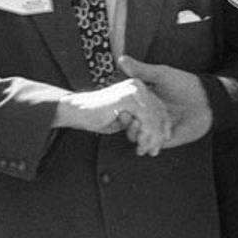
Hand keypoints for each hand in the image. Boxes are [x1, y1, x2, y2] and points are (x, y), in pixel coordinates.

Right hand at [54, 78, 171, 155]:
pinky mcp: (128, 98)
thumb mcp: (122, 118)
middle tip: (155, 151)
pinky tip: (140, 144)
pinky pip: (145, 119)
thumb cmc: (95, 115)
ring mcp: (134, 91)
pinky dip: (145, 134)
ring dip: (152, 137)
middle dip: (158, 135)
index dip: (162, 126)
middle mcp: (138, 87)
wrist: (75, 111)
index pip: (158, 108)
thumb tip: (150, 134)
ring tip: (147, 150)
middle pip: (159, 112)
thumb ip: (136, 121)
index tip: (162, 142)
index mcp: (137, 88)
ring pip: (153, 117)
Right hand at [118, 55, 211, 145]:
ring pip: (136, 135)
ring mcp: (154, 128)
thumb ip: (141, 70)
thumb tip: (121, 59)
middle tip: (125, 118)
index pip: (126, 106)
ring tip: (136, 128)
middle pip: (128, 122)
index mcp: (144, 100)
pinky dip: (146, 144)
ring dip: (133, 133)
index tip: (117, 106)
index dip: (119, 107)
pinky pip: (150, 145)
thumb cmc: (185, 85)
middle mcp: (147, 115)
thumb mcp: (162, 75)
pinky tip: (145, 140)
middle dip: (125, 122)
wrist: (206, 102)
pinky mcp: (163, 140)